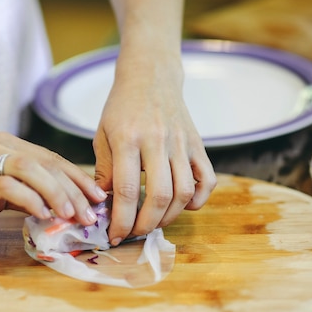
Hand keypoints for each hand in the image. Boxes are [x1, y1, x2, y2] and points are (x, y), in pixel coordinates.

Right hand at [0, 132, 106, 231]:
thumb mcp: (2, 190)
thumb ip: (29, 192)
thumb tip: (62, 208)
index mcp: (9, 145)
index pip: (53, 159)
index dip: (79, 178)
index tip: (98, 198)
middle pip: (48, 164)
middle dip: (74, 190)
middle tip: (91, 214)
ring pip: (32, 170)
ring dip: (57, 193)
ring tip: (72, 215)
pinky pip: (9, 187)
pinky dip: (30, 200)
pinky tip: (44, 215)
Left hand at [93, 50, 216, 244]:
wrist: (151, 76)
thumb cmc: (122, 108)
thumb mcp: (103, 135)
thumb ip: (104, 171)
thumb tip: (104, 207)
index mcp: (128, 139)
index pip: (128, 190)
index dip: (122, 220)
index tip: (116, 235)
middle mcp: (158, 141)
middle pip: (160, 195)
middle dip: (146, 224)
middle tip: (135, 233)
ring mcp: (181, 142)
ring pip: (185, 191)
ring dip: (170, 216)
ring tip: (154, 221)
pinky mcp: (197, 144)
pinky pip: (207, 179)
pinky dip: (198, 200)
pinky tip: (182, 205)